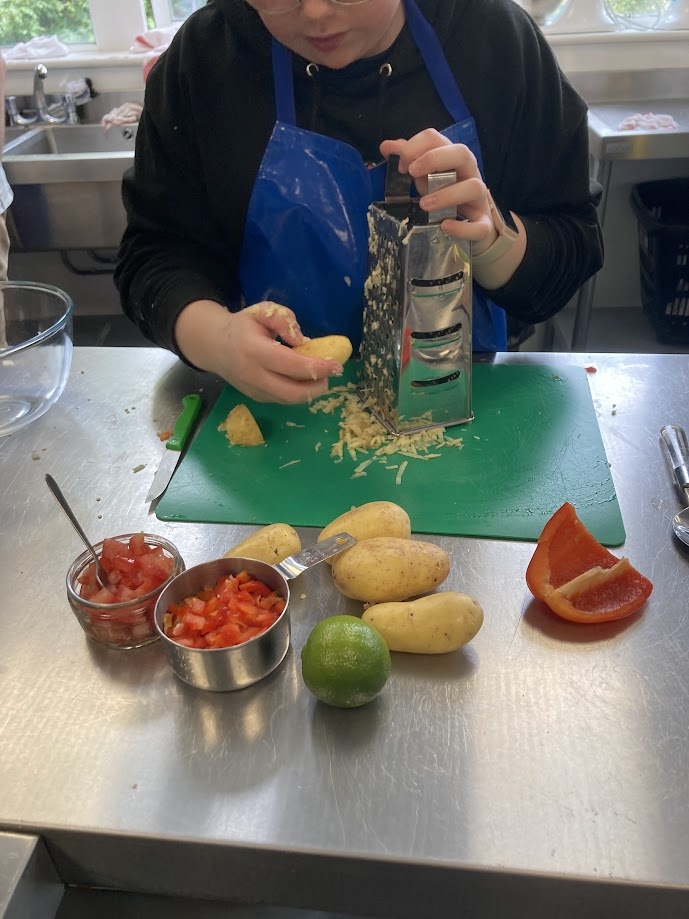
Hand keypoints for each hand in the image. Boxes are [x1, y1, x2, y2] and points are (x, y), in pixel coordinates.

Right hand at [175, 300, 342, 403]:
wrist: (215, 346)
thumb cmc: (243, 326)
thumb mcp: (262, 311)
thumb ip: (283, 319)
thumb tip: (302, 340)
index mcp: (254, 350)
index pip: (290, 365)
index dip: (316, 367)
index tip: (336, 365)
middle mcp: (252, 375)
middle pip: (291, 392)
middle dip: (317, 387)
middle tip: (331, 375)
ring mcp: (254, 390)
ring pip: (289, 400)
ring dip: (310, 392)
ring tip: (320, 377)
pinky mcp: (257, 398)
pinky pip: (282, 400)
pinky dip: (298, 392)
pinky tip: (304, 380)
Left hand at [379, 129, 497, 255]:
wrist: (469, 228)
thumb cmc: (445, 197)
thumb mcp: (426, 177)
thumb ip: (408, 161)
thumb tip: (386, 146)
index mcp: (453, 160)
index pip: (437, 139)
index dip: (416, 147)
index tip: (401, 165)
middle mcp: (469, 174)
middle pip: (463, 153)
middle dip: (435, 159)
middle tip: (412, 173)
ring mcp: (479, 199)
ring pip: (475, 187)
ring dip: (448, 195)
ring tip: (424, 204)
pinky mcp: (483, 224)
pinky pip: (480, 226)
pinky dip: (462, 228)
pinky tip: (445, 227)